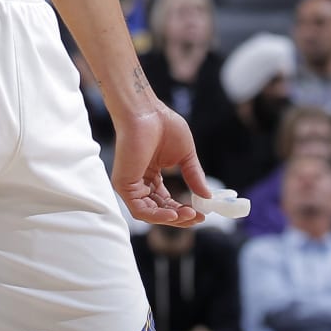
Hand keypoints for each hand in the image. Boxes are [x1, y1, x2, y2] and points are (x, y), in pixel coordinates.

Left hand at [110, 101, 209, 226]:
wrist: (147, 112)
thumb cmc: (163, 125)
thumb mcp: (185, 156)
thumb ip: (194, 177)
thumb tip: (207, 197)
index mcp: (151, 175)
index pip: (166, 201)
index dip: (183, 209)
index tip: (201, 214)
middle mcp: (139, 183)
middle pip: (158, 209)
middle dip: (179, 216)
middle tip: (197, 218)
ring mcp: (130, 185)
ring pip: (149, 213)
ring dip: (170, 218)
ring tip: (189, 215)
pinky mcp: (123, 185)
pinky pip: (140, 209)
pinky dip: (157, 215)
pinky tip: (174, 213)